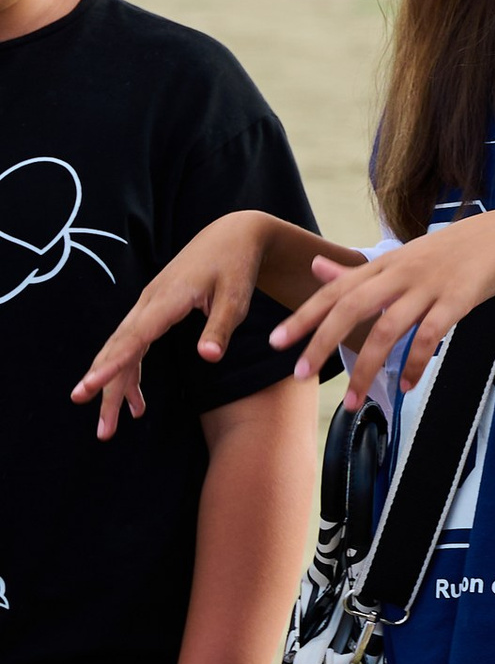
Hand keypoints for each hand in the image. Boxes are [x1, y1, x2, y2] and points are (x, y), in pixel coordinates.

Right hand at [73, 212, 280, 437]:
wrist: (230, 234)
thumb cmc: (235, 265)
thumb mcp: (236, 296)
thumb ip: (219, 327)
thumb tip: (208, 357)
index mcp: (166, 299)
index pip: (134, 338)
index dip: (111, 366)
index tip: (89, 389)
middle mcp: (148, 303)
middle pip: (119, 350)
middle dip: (106, 389)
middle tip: (101, 429)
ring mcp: (147, 306)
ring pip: (122, 350)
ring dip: (115, 387)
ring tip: (111, 427)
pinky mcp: (153, 310)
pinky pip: (134, 345)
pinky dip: (131, 373)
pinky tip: (136, 402)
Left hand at [270, 209, 494, 411]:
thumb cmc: (450, 252)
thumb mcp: (400, 257)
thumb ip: (357, 269)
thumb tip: (314, 266)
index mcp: (383, 265)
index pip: (334, 291)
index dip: (303, 316)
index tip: (275, 343)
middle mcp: (399, 274)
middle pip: (351, 309)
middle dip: (321, 343)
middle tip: (299, 376)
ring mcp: (428, 287)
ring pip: (387, 329)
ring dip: (366, 368)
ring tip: (352, 402)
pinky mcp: (456, 301)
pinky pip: (429, 337)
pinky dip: (414, 364)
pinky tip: (405, 386)